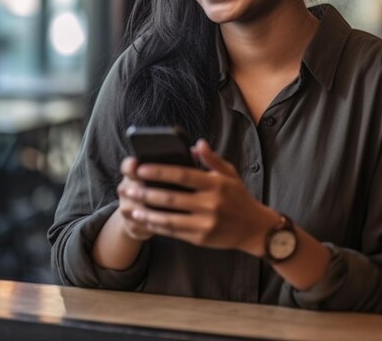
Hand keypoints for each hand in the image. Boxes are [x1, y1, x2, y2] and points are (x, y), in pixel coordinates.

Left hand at [123, 140, 278, 255]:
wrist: (255, 228)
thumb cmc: (238, 197)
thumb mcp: (229, 173)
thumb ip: (211, 159)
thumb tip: (196, 144)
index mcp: (215, 184)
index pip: (183, 175)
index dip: (160, 171)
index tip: (140, 168)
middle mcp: (210, 203)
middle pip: (172, 197)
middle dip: (146, 192)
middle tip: (127, 188)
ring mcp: (206, 223)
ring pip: (170, 218)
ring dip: (147, 213)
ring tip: (130, 207)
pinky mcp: (201, 238)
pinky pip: (174, 232)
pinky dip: (157, 226)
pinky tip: (144, 221)